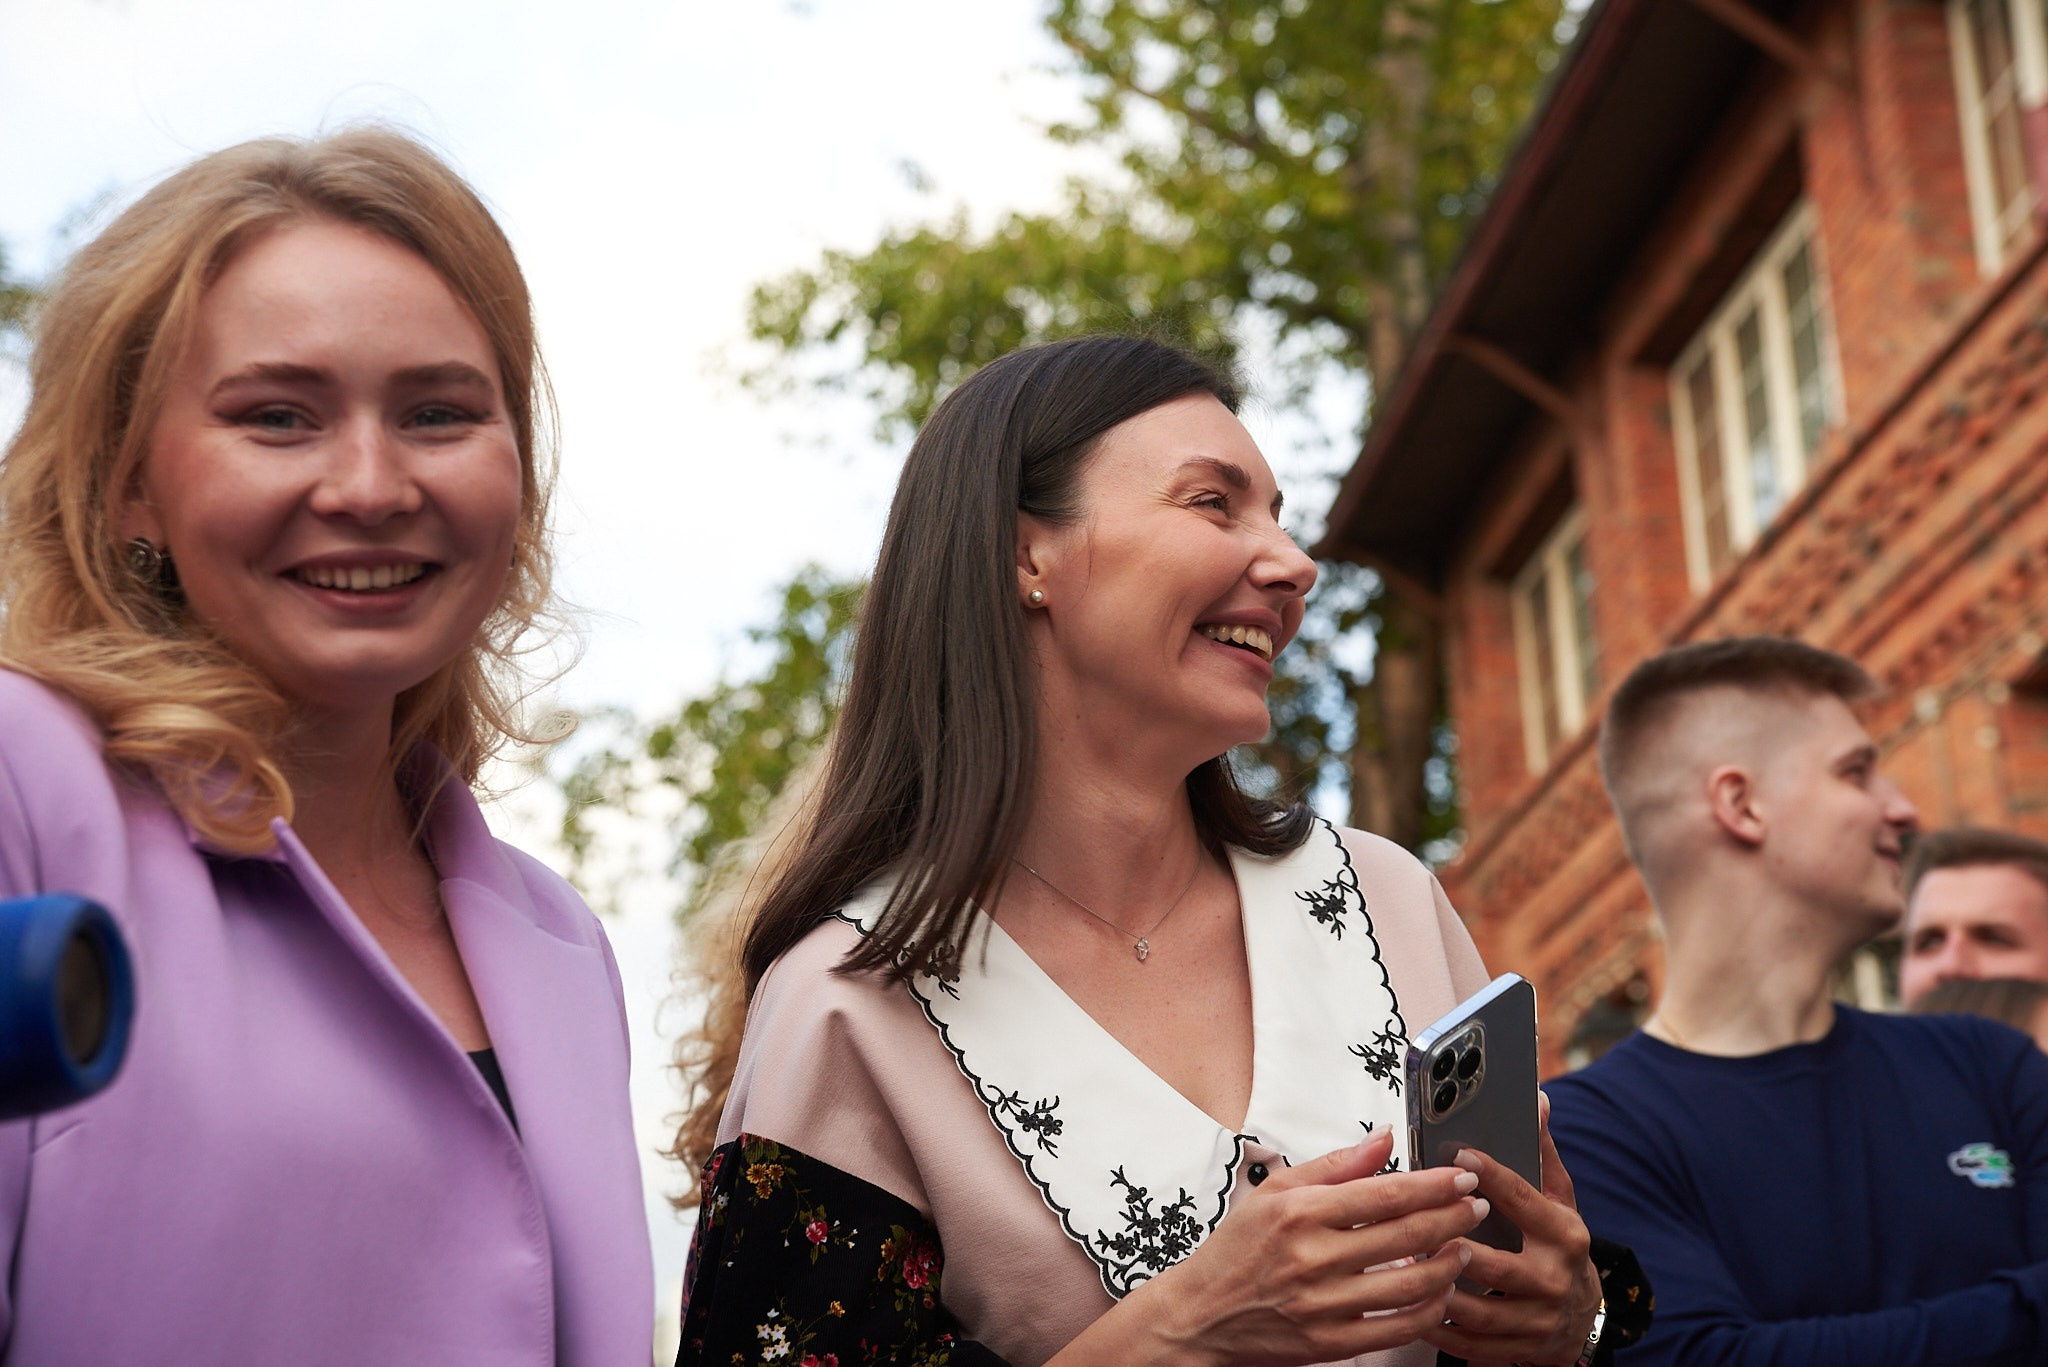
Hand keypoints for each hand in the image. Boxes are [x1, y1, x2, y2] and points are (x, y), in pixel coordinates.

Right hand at [1118, 1130, 1489, 1366]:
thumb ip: (1335, 1164)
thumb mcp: (1276, 1192)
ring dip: (1448, 1264)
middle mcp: (1312, 1257)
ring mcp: (1323, 1303)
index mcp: (1300, 1212)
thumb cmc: (1238, 1249)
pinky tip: (1440, 1293)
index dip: (1433, 1184)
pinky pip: (1397, 1327)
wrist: (1202, 1314)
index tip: (1463, 1177)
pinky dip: (1428, 1310)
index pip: (1384, 1193)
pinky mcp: (1330, 1342)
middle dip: (1453, 1217)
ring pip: (1409, 1282)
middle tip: (1477, 1207)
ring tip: (1463, 1248)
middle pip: (1405, 1233)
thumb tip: (1384, 1138)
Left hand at [1423, 1092, 1600, 1366]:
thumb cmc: (1559, 1246)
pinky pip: (1472, 1346)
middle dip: (1451, 1249)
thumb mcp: (1560, 1199)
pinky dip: (1439, 1331)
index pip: (1522, 1201)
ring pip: (1478, 1311)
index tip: (1457, 1156)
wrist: (1585, 1319)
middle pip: (1495, 1266)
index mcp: (1563, 1234)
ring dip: (1437, 1291)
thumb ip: (1542, 1153)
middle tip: (1412, 1227)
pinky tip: (1412, 1310)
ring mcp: (1537, 1320)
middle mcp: (1553, 1279)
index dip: (1491, 1177)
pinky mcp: (1519, 1350)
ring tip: (1402, 1269)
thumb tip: (1536, 1099)